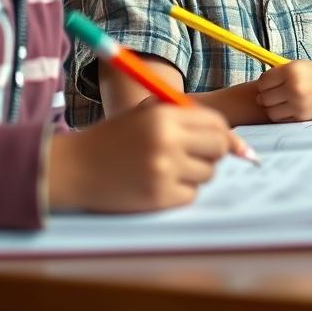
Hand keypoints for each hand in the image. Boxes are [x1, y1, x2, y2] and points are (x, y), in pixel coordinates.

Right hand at [48, 104, 231, 212]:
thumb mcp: (146, 113)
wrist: (73, 168)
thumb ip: (189, 119)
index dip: (222, 133)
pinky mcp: (158, 197)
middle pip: (220, 148)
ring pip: (208, 173)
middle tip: (193, 155)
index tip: (216, 141)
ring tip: (167, 168)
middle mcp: (167, 141)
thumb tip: (238, 143)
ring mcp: (163, 171)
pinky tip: (158, 184)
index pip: (218, 124)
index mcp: (164, 116)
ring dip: (194, 173)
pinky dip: (180, 192)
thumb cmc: (114, 139)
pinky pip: (191, 195)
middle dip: (212, 153)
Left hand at [256, 61, 311, 121]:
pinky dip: (282, 115)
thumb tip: (257, 88)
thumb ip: (279, 73)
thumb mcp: (301, 67)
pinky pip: (281, 119)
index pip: (263, 81)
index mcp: (293, 70)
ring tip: (282, 102)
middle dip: (267, 96)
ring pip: (270, 110)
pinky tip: (290, 108)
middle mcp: (295, 86)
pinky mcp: (302, 116)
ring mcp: (298, 103)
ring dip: (273, 107)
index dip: (265, 83)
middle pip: (264, 97)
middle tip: (276, 94)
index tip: (271, 84)